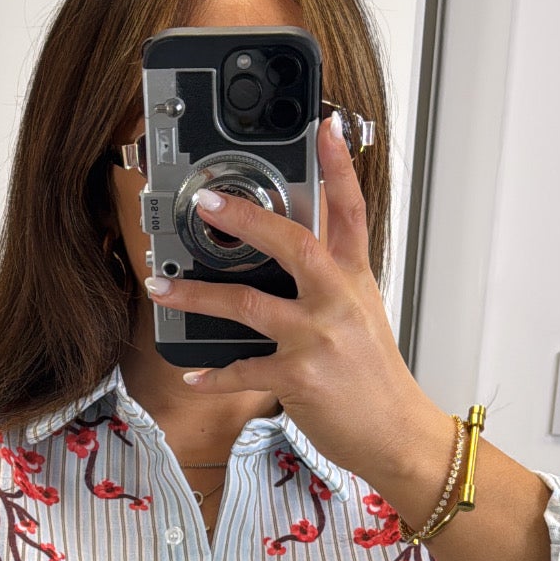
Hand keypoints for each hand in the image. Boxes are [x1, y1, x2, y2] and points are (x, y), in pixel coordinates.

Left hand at [143, 108, 440, 488]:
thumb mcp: (363, 318)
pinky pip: (243, 369)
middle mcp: (337, 302)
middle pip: (292, 243)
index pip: (351, 211)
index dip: (340, 166)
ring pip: (247, 304)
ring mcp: (318, 339)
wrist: (397, 434)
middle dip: (244, 219)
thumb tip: (290, 264)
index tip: (326, 125)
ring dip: (196, 295)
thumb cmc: (376, 381)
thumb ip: (330, 286)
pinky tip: (194, 374)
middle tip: (206, 202)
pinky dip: (214, 374)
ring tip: (162, 288)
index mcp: (355, 281)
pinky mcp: (299, 378)